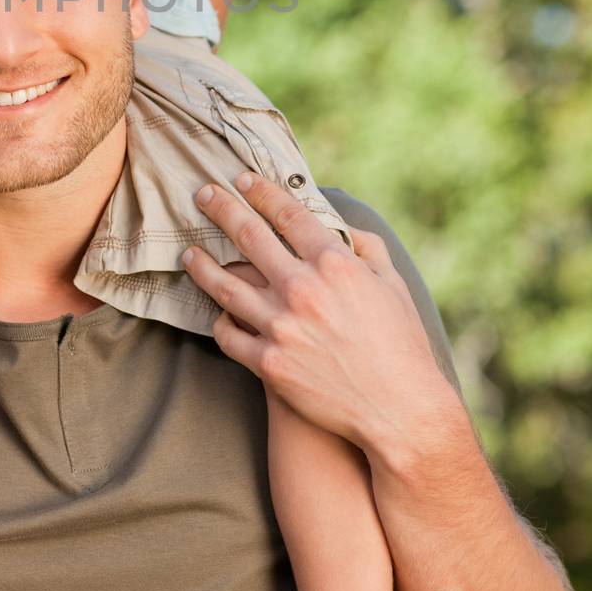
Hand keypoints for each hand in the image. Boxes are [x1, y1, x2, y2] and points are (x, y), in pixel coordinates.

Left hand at [182, 173, 448, 452]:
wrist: (399, 411)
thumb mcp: (392, 284)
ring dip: (202, 264)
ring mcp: (281, 327)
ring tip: (189, 253)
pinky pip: (228, 334)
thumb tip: (340, 225)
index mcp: (335, 264)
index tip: (243, 179)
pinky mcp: (269, 364)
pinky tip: (214, 310)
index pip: (288, 214)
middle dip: (221, 208)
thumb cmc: (401, 345)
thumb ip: (366, 247)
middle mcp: (302, 289)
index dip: (262, 192)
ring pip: (224, 285)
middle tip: (203, 194)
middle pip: (248, 235)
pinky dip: (219, 320)